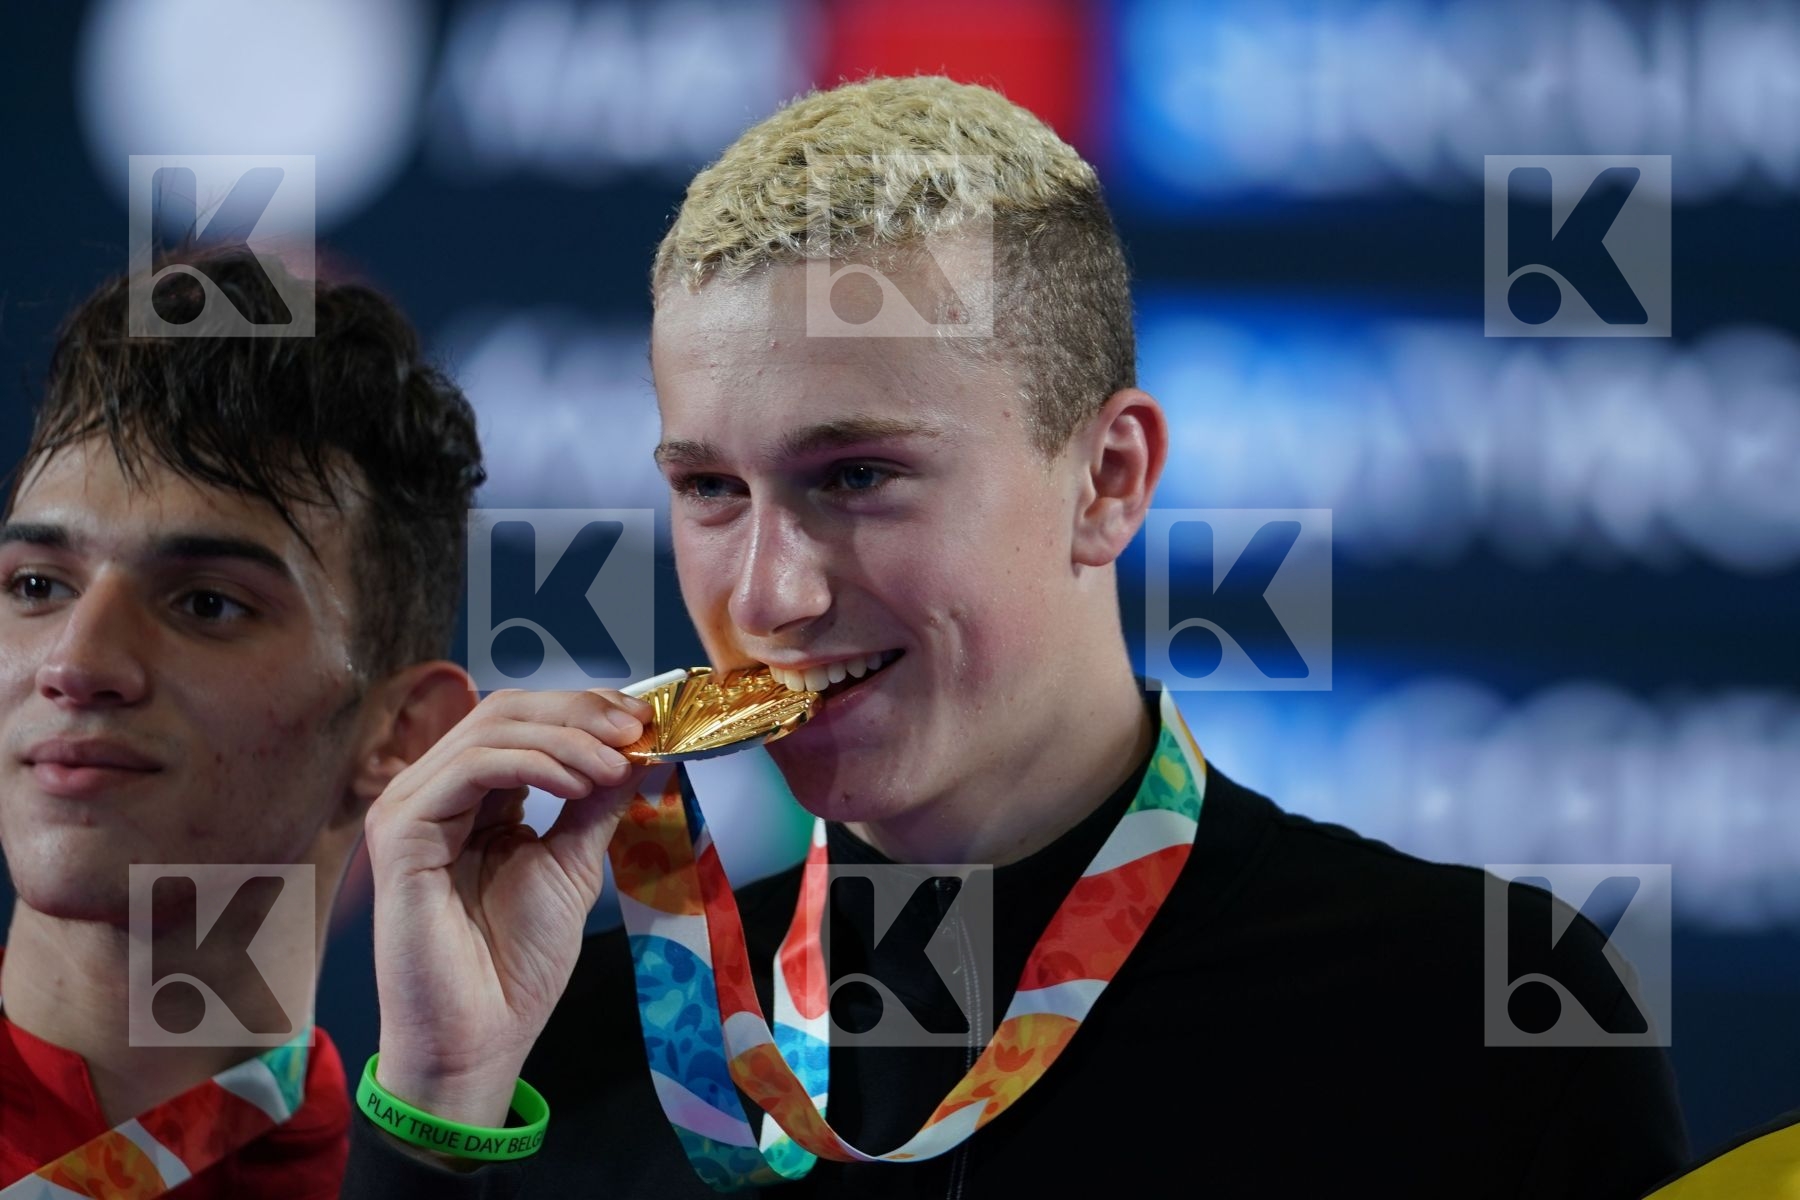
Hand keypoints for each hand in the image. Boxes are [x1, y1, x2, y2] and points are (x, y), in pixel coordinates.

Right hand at [360, 687, 653, 1131]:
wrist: (480, 1036)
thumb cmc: (516, 962)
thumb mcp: (572, 862)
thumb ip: (595, 801)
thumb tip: (637, 746)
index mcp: (470, 795)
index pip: (523, 720)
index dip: (584, 708)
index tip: (647, 719)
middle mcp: (432, 790)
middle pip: (506, 710)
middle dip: (580, 711)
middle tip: (636, 730)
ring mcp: (410, 806)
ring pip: (492, 729)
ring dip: (567, 738)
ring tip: (616, 764)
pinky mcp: (400, 830)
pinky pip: (473, 768)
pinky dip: (535, 764)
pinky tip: (577, 785)